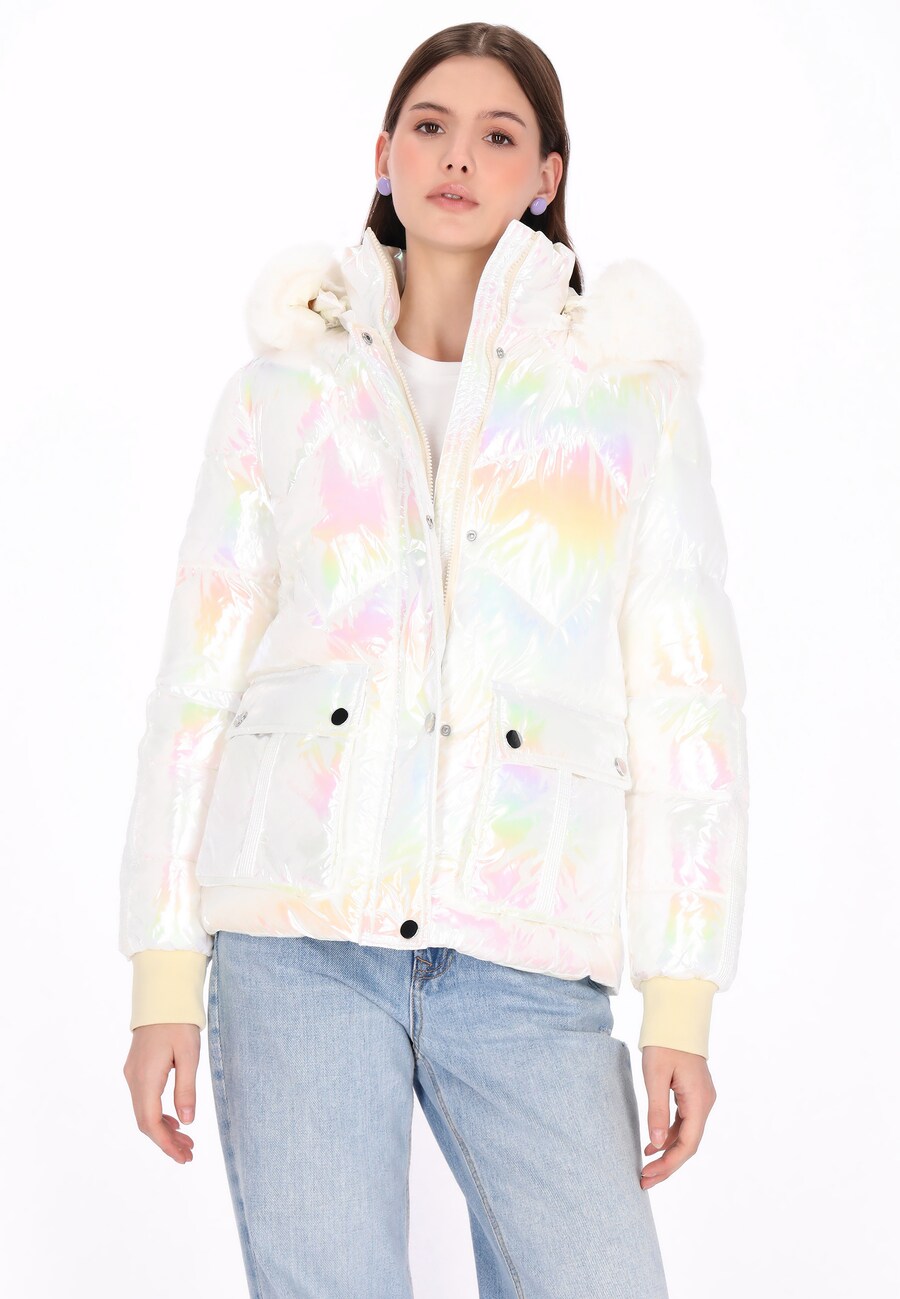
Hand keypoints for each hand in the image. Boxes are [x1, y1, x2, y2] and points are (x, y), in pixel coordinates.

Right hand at [123, 1024, 200, 1163]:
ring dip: (163, 1129)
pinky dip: (159, 1114)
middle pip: (145, 1122)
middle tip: (189, 1154)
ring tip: (186, 1141)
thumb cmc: (178, 1023)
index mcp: (146, 1078)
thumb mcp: (188, 1055)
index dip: (166, 1143)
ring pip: (144, 1112)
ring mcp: (132, 1074)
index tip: (183, 1157)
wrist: (162, 997)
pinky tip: (175, 1120)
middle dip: (166, 1141)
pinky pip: (144, 1100)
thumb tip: (186, 1122)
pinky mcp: (136, 1069)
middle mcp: (134, 1079)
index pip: (151, 1122)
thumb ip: (186, 1089)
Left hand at [639, 1045, 715, 1187]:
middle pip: (688, 1144)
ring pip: (686, 1135)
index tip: (649, 1176)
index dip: (669, 1164)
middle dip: (667, 1164)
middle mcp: (705, 1103)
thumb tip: (655, 1145)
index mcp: (699, 1100)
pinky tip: (651, 1144)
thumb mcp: (655, 1076)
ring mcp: (701, 1099)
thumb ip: (656, 1111)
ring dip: (667, 1152)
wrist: (676, 1017)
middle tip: (644, 1180)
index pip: (688, 1144)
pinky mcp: (693, 1094)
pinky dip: (668, 1135)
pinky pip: (683, 1122)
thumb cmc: (664, 1042)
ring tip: (645, 1167)